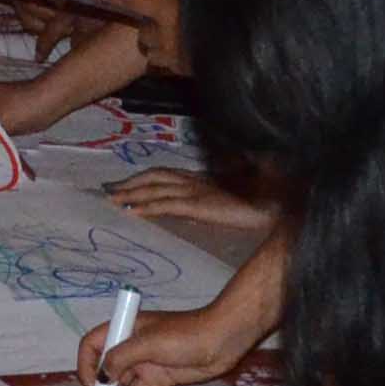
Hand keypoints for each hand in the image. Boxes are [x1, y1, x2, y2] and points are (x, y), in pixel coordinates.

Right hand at [76, 299, 258, 385]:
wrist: (223, 340)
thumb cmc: (184, 335)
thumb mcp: (148, 343)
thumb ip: (120, 358)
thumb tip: (101, 377)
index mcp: (124, 329)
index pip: (92, 345)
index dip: (86, 364)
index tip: (91, 385)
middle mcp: (130, 347)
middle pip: (105, 370)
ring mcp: (144, 365)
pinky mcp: (158, 380)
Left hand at [108, 170, 274, 235]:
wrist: (275, 204)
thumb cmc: (259, 202)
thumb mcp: (229, 198)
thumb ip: (210, 203)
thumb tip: (193, 211)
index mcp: (201, 178)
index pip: (164, 173)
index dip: (142, 178)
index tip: (124, 184)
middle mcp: (195, 180)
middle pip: (154, 177)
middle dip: (130, 183)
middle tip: (109, 191)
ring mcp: (197, 191)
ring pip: (155, 188)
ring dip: (131, 193)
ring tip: (112, 200)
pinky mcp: (200, 204)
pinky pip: (167, 204)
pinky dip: (147, 206)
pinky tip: (132, 211)